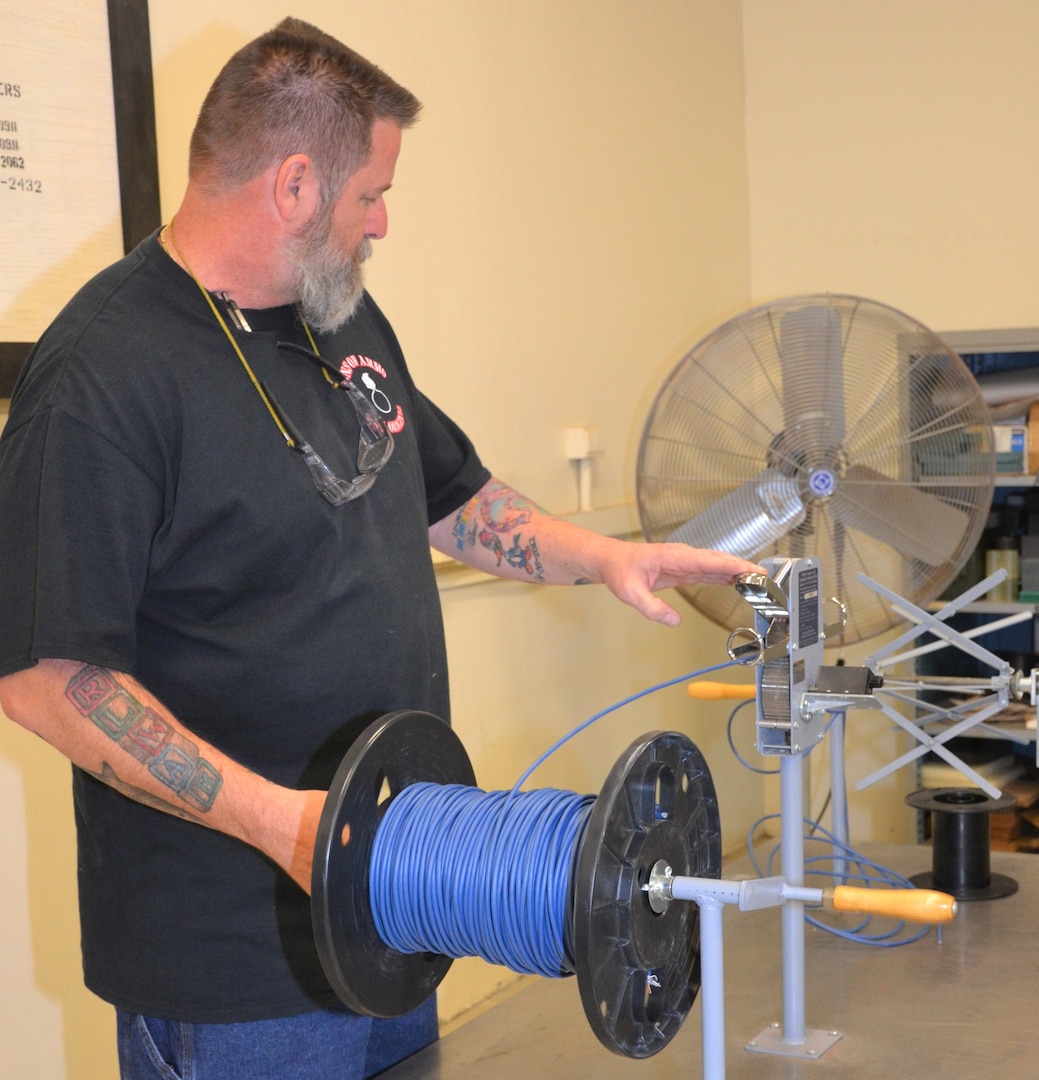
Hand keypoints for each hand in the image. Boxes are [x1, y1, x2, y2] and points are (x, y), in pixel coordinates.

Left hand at [597, 541, 763, 626]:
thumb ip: (651, 607)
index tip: (752, 570)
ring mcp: (686, 562)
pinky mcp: (685, 569)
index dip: (733, 566)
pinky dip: (726, 576)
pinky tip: (739, 582)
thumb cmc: (620, 571)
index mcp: (674, 556)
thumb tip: (673, 621)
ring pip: (717, 566)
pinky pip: (710, 571)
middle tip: (766, 578)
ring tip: (760, 581)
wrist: (612, 561)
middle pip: (719, 561)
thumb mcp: (630, 593)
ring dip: (738, 572)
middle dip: (743, 568)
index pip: (709, 561)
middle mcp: (684, 556)